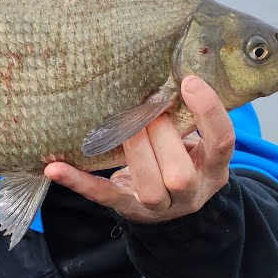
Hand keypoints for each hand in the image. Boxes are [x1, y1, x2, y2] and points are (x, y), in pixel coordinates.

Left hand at [45, 75, 234, 224]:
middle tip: (148, 110)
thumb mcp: (197, 140)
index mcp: (215, 168)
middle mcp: (192, 192)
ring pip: (148, 188)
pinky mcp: (128, 208)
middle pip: (180, 174)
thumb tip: (169, 67)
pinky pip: (103, 196)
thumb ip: (188, 114)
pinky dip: (78, 181)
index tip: (188, 80)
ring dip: (134, 152)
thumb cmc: (184, 158)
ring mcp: (161, 206)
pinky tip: (55, 167)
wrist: (175, 210)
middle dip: (161, 136)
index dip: (209, 111)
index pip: (222, 142)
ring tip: (124, 128)